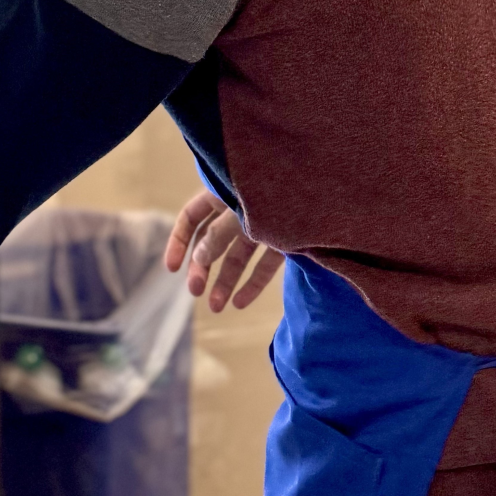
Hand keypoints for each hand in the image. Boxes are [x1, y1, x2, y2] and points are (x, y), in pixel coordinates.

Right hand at [164, 190, 283, 312]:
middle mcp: (239, 209)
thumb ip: (218, 234)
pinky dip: (252, 283)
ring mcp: (262, 225)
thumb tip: (198, 258)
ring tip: (217, 307)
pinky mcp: (284, 240)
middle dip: (202, 267)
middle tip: (195, 291)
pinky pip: (264, 265)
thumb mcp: (239, 211)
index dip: (180, 242)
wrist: (324, 187)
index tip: (171, 269)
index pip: (192, 218)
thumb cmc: (275, 188)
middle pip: (212, 240)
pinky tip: (240, 304)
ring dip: (225, 281)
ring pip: (237, 256)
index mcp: (222, 192)